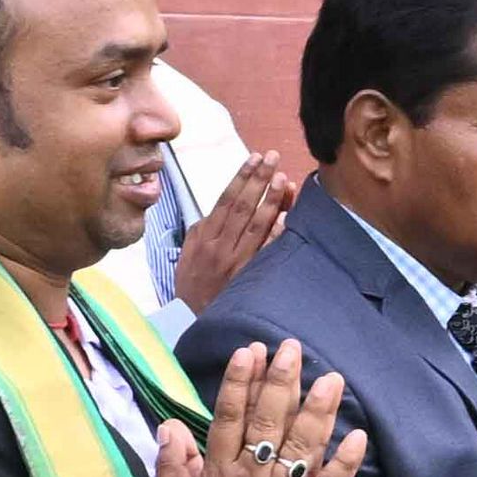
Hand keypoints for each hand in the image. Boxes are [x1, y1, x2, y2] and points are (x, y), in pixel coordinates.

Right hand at [152, 338, 369, 476]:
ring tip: (332, 380)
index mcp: (221, 470)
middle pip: (270, 422)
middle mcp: (255, 476)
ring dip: (318, 411)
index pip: (231, 417)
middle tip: (293, 350)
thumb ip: (172, 463)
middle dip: (282, 382)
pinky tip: (358, 436)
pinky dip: (346, 462)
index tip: (251, 352)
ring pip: (303, 447)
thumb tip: (169, 426)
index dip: (240, 383)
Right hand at [174, 154, 296, 312]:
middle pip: (244, 206)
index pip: (227, 199)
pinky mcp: (250, 277)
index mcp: (206, 235)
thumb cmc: (192, 283)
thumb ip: (202, 227)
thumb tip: (218, 207)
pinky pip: (265, 252)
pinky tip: (287, 216)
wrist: (192, 318)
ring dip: (271, 200)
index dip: (242, 177)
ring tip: (283, 179)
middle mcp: (222, 245)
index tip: (254, 158)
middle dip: (259, 179)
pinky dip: (275, 234)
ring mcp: (237, 262)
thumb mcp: (188, 251)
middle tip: (273, 158)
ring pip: (257, 225)